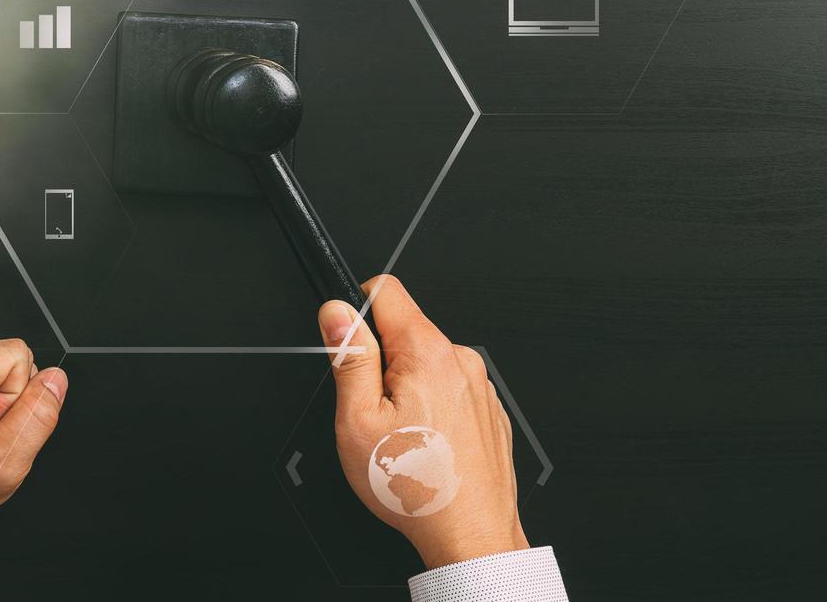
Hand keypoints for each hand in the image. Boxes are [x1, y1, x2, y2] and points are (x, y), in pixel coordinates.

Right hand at [318, 276, 526, 569]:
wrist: (471, 536)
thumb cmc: (417, 488)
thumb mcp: (357, 420)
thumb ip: (348, 356)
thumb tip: (337, 312)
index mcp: (426, 352)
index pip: (386, 290)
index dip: (357, 308)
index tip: (352, 340)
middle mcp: (460, 360)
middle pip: (406, 332)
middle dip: (383, 362)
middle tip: (377, 412)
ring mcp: (480, 386)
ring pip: (428, 365)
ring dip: (409, 389)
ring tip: (405, 438)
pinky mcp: (489, 411)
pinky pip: (450, 392)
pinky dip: (434, 411)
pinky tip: (428, 448)